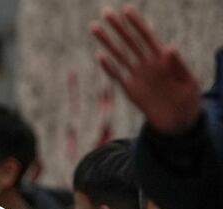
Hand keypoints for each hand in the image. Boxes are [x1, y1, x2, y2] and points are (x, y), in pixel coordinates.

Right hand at [90, 6, 200, 134]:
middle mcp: (148, 64)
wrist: (177, 122)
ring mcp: (138, 75)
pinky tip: (99, 55)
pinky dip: (108, 66)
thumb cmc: (188, 101)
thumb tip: (169, 47)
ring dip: (107, 42)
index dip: (137, 23)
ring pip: (120, 55)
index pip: (147, 36)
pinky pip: (117, 75)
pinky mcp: (130, 89)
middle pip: (130, 41)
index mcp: (163, 59)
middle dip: (118, 26)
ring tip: (95, 28)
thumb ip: (178, 65)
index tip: (126, 10)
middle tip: (105, 11)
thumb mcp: (188, 82)